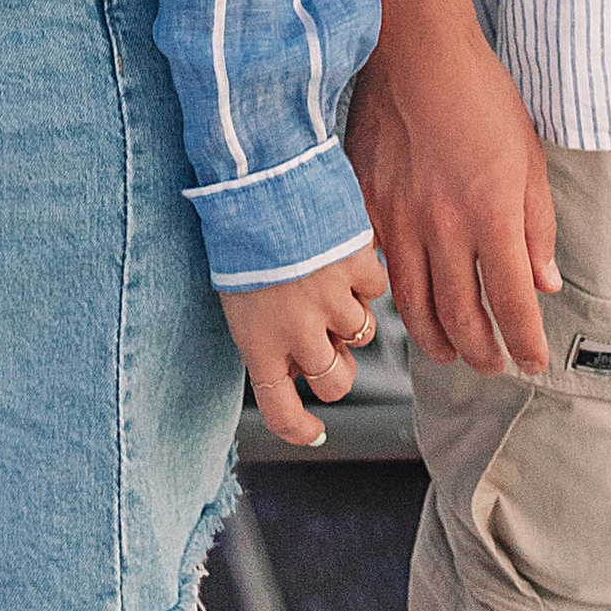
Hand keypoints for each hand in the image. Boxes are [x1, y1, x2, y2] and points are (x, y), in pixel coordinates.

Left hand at [221, 246, 391, 450]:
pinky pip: (375, 289)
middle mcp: (299, 332)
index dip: (299, 429)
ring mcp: (333, 302)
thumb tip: (294, 356)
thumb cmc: (235, 230)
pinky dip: (364, 275)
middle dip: (335, 371)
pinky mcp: (358, 269)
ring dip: (349, 318)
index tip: (313, 431)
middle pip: (335, 382)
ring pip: (360, 335)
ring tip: (328, 281)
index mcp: (259, 342)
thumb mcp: (236, 292)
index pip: (281, 411)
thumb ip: (266, 330)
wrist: (254, 179)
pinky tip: (342, 251)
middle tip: (328, 345)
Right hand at [346, 17, 558, 377]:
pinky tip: (409, 304)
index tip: (532, 360)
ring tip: (451, 353)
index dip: (525, 343)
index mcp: (493, 213)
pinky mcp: (367, 205)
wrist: (414, 48)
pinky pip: (381, 268)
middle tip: (492, 365)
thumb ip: (537, 226)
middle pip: (462, 317)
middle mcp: (444, 225)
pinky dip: (397, 297)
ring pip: (415, 306)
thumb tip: (543, 282)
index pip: (512, 304)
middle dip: (482, 353)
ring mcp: (399, 218)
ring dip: (437, 341)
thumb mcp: (529, 155)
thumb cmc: (477, 91)